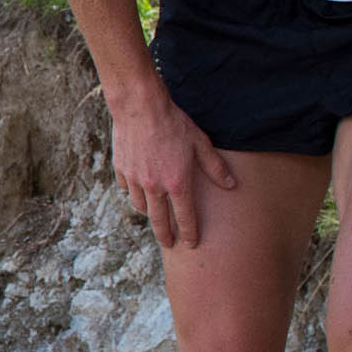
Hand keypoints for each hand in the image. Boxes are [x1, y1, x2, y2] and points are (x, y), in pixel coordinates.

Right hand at [110, 87, 236, 249]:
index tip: (191, 243)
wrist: (141, 107)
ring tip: (154, 216)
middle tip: (168, 244)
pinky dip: (134, 193)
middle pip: (159, 220)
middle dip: (165, 235)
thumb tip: (231, 184)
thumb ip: (215, 167)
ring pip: (140, 206)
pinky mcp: (121, 169)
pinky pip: (127, 189)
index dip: (190, 232)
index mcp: (177, 183)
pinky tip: (138, 191)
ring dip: (149, 213)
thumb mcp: (201, 143)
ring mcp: (135, 179)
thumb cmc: (174, 123)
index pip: (185, 217)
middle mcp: (155, 186)